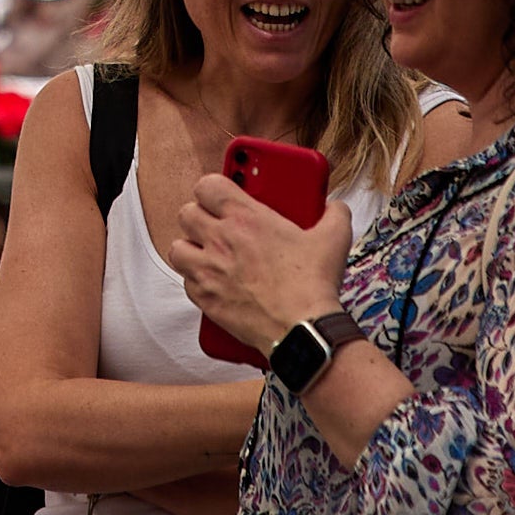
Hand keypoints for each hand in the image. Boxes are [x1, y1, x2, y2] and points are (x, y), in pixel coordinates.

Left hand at [157, 171, 352, 357]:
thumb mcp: (333, 239)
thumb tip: (336, 207)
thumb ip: (334, 215)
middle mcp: (220, 240)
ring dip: (190, 248)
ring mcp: (209, 271)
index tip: (221, 196)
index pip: (207, 185)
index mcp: (246, 218)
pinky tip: (214, 282)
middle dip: (199, 216)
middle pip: (187, 214)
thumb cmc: (313, 284)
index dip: (212, 188)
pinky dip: (196, 281)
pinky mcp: (206, 299)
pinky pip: (186, 282)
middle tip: (216, 225)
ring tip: (207, 252)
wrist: (302, 328)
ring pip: (177, 248)